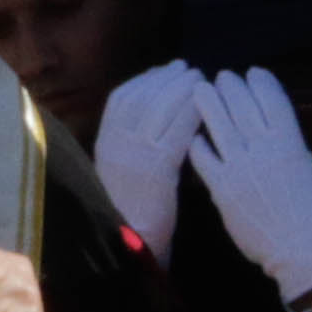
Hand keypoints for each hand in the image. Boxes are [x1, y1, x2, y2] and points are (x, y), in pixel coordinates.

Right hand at [92, 62, 206, 250]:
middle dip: (167, 78)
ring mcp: (134, 154)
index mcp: (106, 142)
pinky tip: (205, 107)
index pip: (122, 98)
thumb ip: (131, 141)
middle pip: (143, 97)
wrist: (130, 243)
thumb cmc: (131, 210)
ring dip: (182, 90)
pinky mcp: (156, 169)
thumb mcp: (121, 168)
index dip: (146, 79)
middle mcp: (116, 143)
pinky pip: (176, 131)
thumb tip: (153, 111)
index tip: (165, 69)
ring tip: (201, 81)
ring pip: (160, 109)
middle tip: (189, 68)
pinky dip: (191, 114)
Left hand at [184, 68, 311, 302]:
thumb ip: (290, 148)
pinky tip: (191, 134)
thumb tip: (276, 131)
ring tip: (201, 89)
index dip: (262, 83)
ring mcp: (240, 169)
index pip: (274, 101)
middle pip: (243, 108)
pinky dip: (197, 144)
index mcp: (290, 144)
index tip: (253, 72)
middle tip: (221, 75)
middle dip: (232, 87)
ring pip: (220, 127)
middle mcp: (263, 150)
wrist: (302, 249)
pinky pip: (204, 160)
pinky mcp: (222, 190)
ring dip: (209, 104)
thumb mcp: (309, 170)